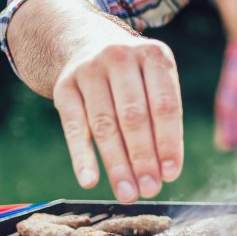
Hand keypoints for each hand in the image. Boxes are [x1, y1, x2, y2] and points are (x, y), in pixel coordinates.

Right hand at [52, 37, 183, 202]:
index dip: (168, 142)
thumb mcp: (156, 79)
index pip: (165, 105)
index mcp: (154, 55)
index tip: (171, 174)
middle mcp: (120, 57)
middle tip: (149, 189)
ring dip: (117, 164)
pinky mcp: (64, 86)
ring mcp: (89, 70)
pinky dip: (81, 156)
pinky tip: (89, 181)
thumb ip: (163, 117)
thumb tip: (165, 170)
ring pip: (104, 125)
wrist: (86, 42)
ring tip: (127, 193)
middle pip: (133, 117)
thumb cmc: (134, 74)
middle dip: (143, 158)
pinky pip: (74, 126)